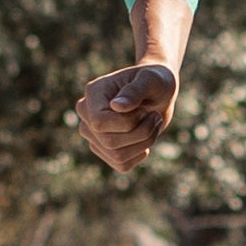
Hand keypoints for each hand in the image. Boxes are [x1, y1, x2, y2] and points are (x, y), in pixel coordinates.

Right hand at [76, 58, 178, 172]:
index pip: (99, 123)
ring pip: (117, 156)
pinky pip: (122, 165)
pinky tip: (145, 138)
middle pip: (109, 142)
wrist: (159, 92)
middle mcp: (87, 114)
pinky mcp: (104, 149)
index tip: (145, 110)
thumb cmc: (155, 81)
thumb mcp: (151, 80)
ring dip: (144, 143)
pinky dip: (140, 154)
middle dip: (141, 133)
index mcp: (93, 93)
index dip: (128, 123)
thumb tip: (115, 106)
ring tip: (153, 124)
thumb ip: (135, 91)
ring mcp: (93, 133)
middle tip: (155, 117)